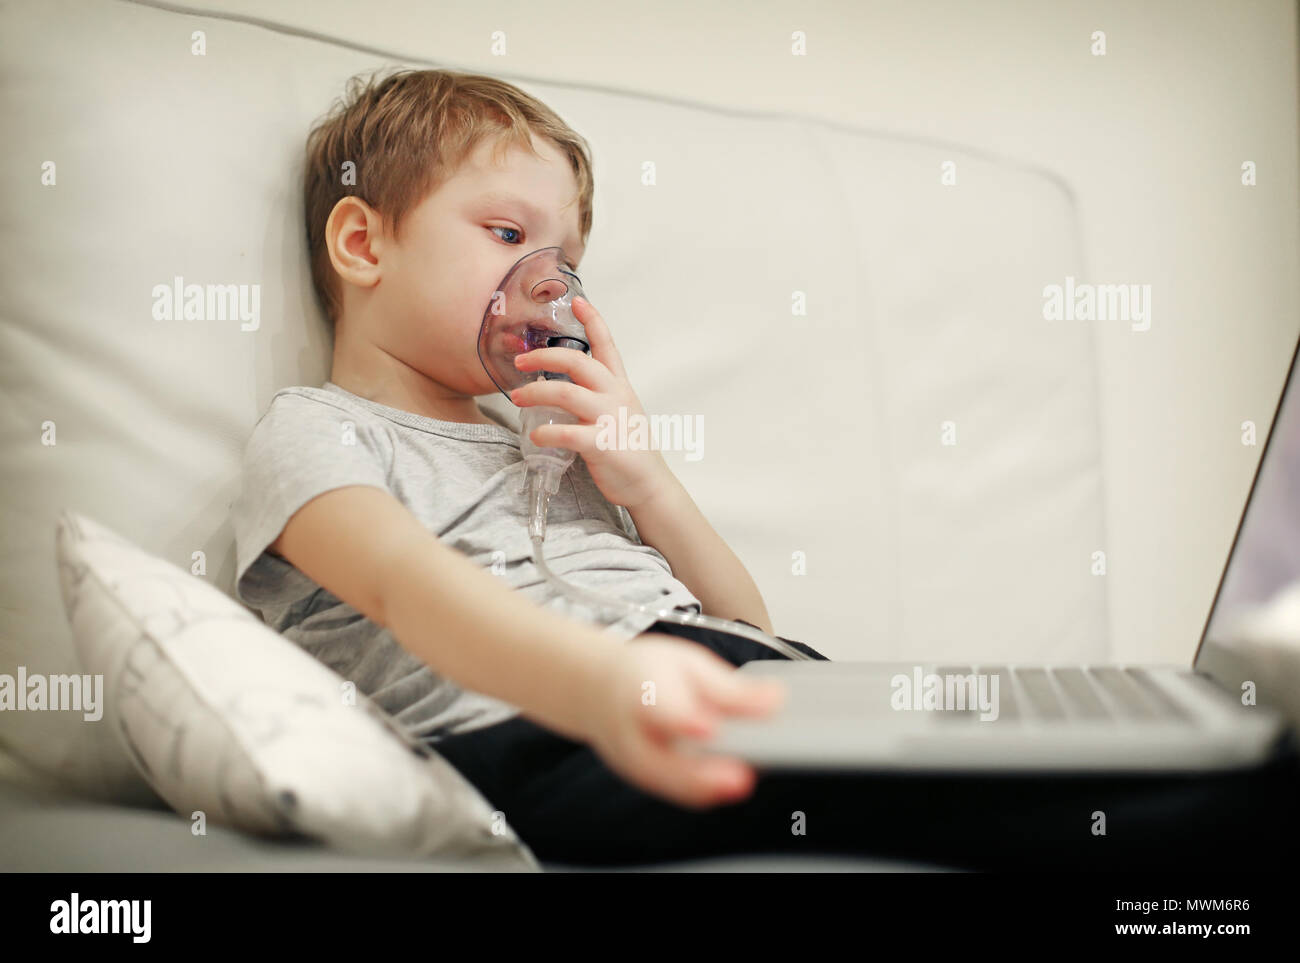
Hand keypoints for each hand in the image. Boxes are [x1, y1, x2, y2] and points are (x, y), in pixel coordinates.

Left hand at [510, 296, 672, 510]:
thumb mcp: (620, 411)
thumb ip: (597, 396)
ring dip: (536, 392)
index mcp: (620, 386)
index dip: (593, 321)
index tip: (578, 301)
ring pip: (567, 393)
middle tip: (519, 361)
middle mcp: (616, 396)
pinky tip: (534, 436)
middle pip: (578, 362)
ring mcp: (610, 419)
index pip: (607, 345)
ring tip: (518, 398)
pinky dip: (546, 433)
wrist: (649, 485)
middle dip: (544, 357)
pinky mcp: (602, 444)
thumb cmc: (629, 448)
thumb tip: (562, 385)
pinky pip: (567, 433)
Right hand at [578, 633, 788, 809]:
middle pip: (661, 757)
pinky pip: (674, 790)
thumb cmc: (645, 673)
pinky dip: (703, 790)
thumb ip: (729, 688)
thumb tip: (775, 700)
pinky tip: (731, 784)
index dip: (683, 720)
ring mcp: (634, 761)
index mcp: (640, 689)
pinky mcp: (645, 779)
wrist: (598, 691)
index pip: (658, 707)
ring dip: (705, 786)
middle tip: (741, 775)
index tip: (707, 728)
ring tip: (742, 781)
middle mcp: (632, 731)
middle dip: (700, 770)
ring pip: (668, 781)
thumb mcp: (688, 663)